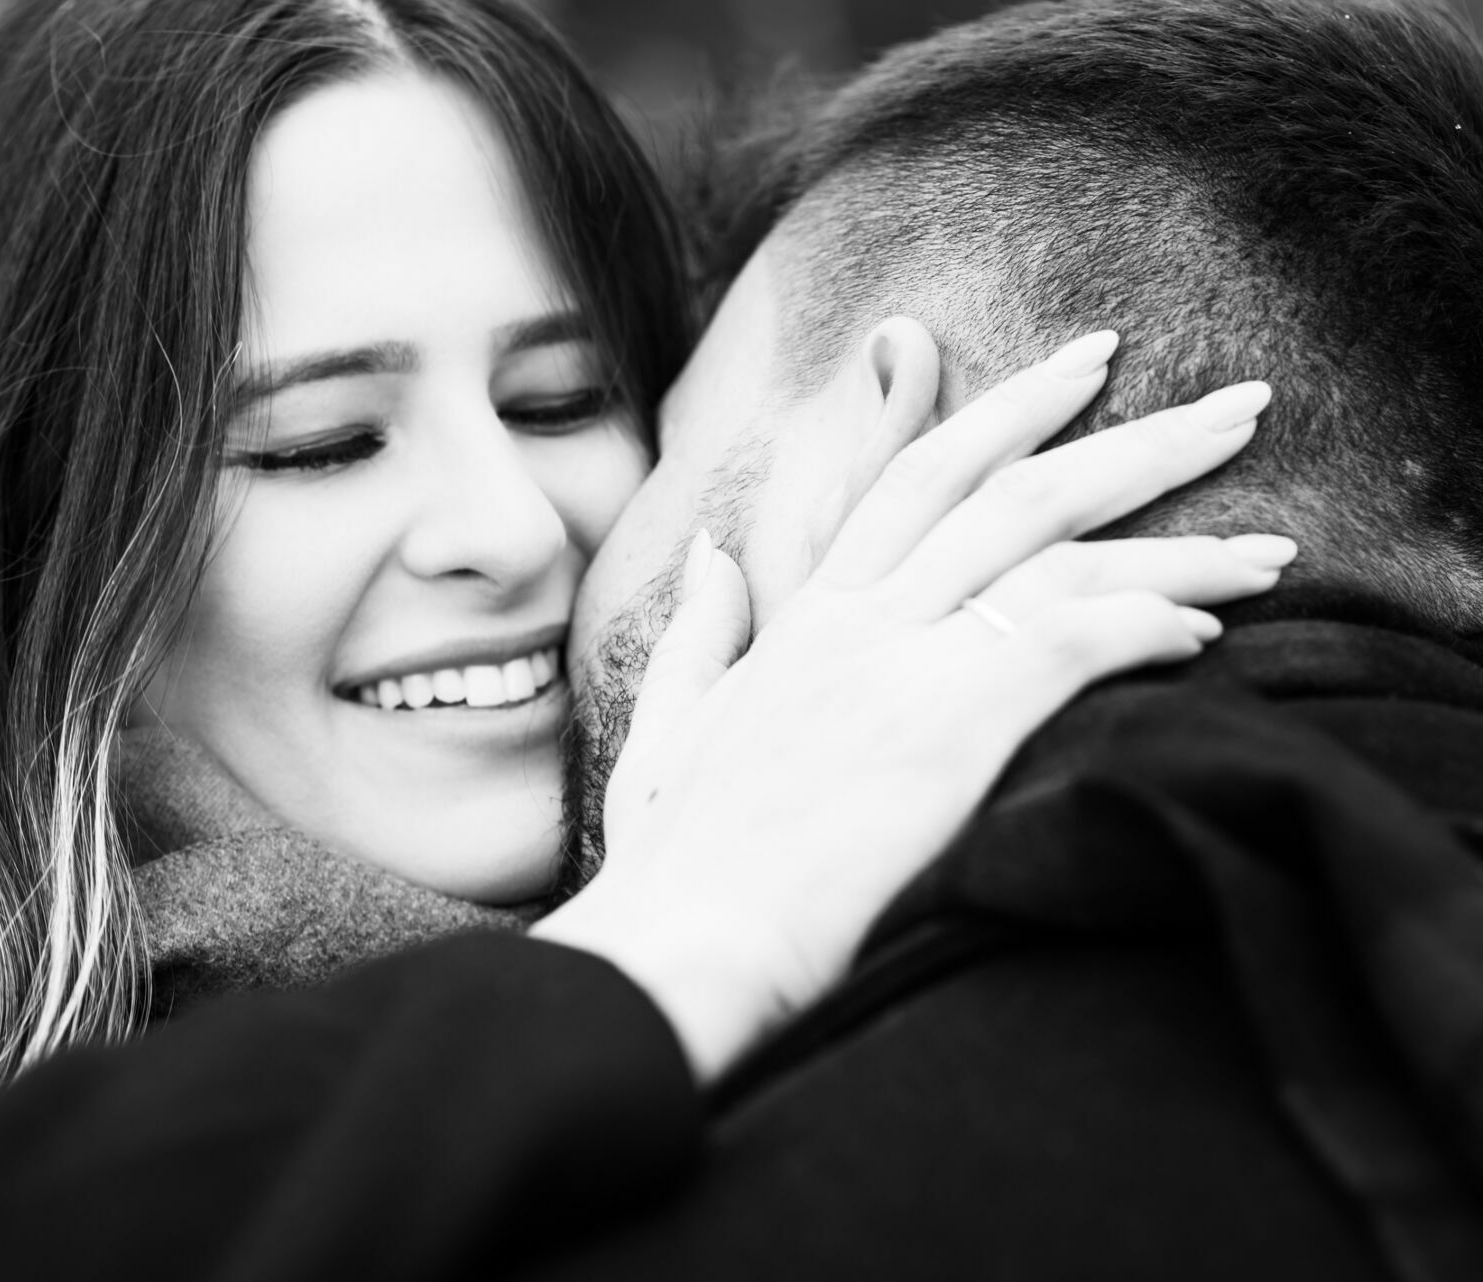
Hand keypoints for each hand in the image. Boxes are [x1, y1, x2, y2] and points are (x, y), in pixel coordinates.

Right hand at [533, 334, 1286, 1083]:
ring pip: (1056, 556)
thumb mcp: (670, 728)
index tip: (1082, 369)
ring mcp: (898, 664)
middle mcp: (858, 619)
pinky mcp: (941, 727)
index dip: (1005, 414)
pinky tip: (1207, 636)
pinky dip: (1144, 626)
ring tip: (1273, 550)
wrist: (679, 945)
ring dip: (1179, 547)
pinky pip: (1067, 641)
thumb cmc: (676, 863)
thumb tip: (712, 550)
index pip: (917, 478)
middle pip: (1009, 489)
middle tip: (1232, 407)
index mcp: (806, 617)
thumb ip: (704, 631)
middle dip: (1129, 439)